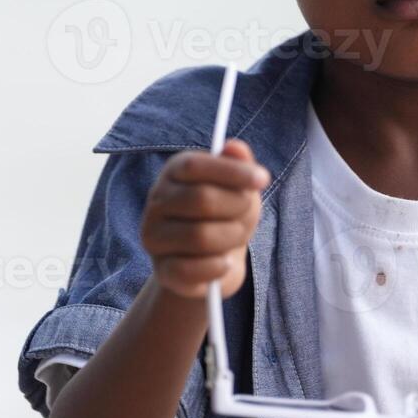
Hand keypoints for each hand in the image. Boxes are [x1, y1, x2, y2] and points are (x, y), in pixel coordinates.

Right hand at [140, 138, 270, 298]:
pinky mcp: (161, 270)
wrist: (217, 263)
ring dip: (231, 238)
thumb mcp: (240, 188)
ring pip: (199, 237)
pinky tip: (224, 262)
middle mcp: (157, 201)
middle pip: (201, 199)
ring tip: (235, 237)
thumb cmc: (229, 216)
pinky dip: (217, 267)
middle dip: (237, 208)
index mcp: (174, 172)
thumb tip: (235, 147)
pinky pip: (190, 269)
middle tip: (246, 215)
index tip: (263, 179)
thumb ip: (239, 166)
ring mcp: (154, 236)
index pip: (195, 165)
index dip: (231, 171)